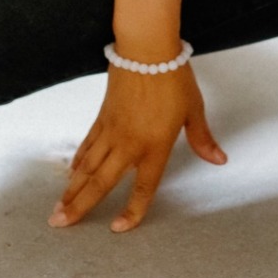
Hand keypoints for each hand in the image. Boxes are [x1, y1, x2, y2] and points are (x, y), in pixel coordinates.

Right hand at [49, 63, 226, 233]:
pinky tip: (70, 174)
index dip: (132, 211)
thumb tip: (219, 159)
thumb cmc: (173, 78)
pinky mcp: (102, 116)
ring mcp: (111, 130)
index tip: (118, 229)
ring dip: (71, 189)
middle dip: (80, 206)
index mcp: (154, 146)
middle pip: (101, 182)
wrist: (146, 48)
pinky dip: (77, 162)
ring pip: (87, 167)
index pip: (143, 187)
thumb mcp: (193, 109)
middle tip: (60, 224)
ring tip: (58, 209)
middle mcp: (128, 144)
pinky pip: (86, 145)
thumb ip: (202, 139)